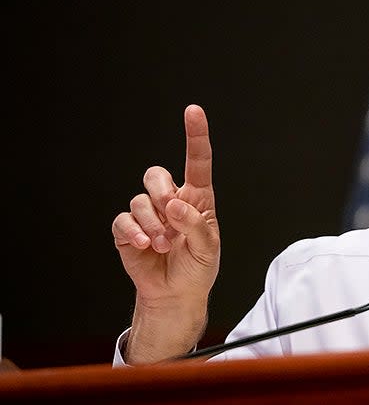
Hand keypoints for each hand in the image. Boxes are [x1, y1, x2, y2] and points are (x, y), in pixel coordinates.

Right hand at [111, 104, 220, 362]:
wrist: (176, 293)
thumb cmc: (197, 267)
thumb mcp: (208, 249)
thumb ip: (195, 225)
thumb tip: (176, 204)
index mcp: (197, 200)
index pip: (197, 162)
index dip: (195, 136)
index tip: (193, 111)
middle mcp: (170, 201)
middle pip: (156, 175)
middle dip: (161, 191)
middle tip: (172, 215)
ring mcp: (148, 215)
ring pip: (140, 200)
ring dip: (153, 223)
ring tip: (164, 244)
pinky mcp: (128, 230)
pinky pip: (124, 220)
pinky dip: (135, 231)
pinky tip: (147, 245)